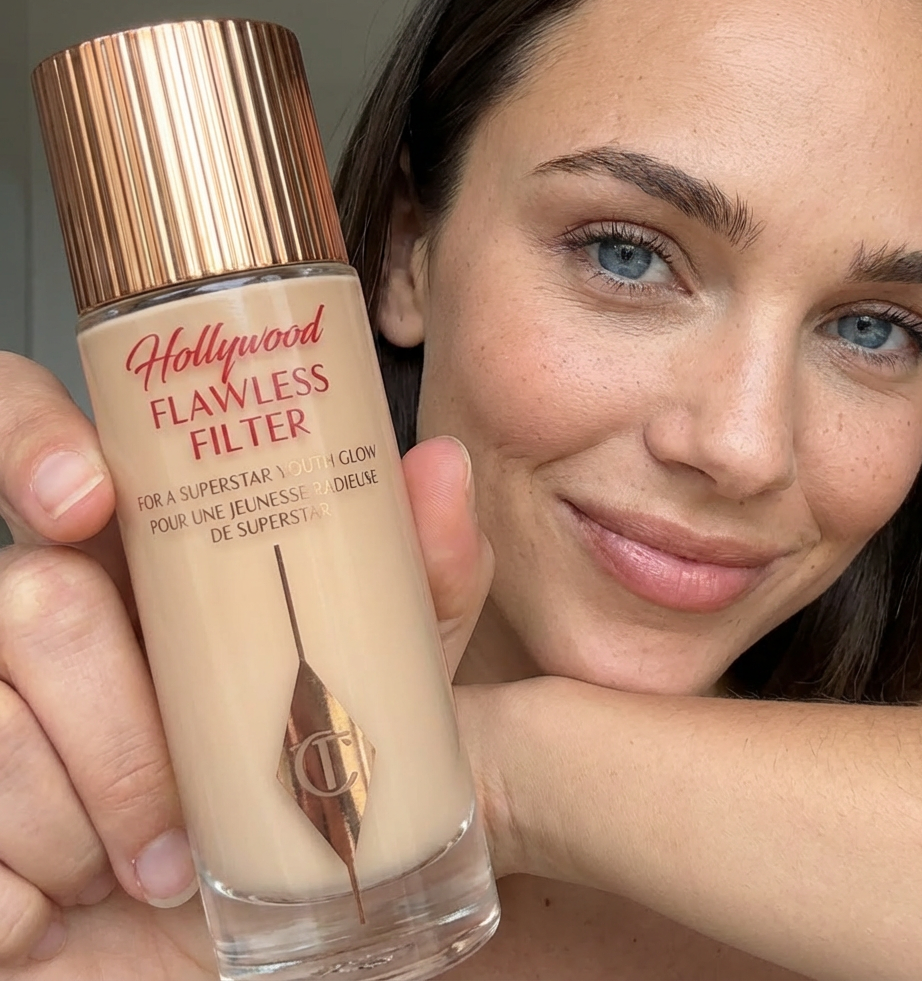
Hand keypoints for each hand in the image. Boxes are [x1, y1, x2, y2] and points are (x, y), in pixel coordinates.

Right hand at [0, 351, 500, 978]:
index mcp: (126, 557)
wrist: (248, 939)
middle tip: (184, 820)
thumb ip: (415, 583)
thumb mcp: (378, 681)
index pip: (27, 430)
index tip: (84, 502)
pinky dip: (32, 889)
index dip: (31, 438)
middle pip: (30, 592)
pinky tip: (72, 903)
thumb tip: (442, 465)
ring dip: (97, 822)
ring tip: (157, 868)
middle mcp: (36, 610)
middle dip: (121, 727)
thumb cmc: (302, 794)